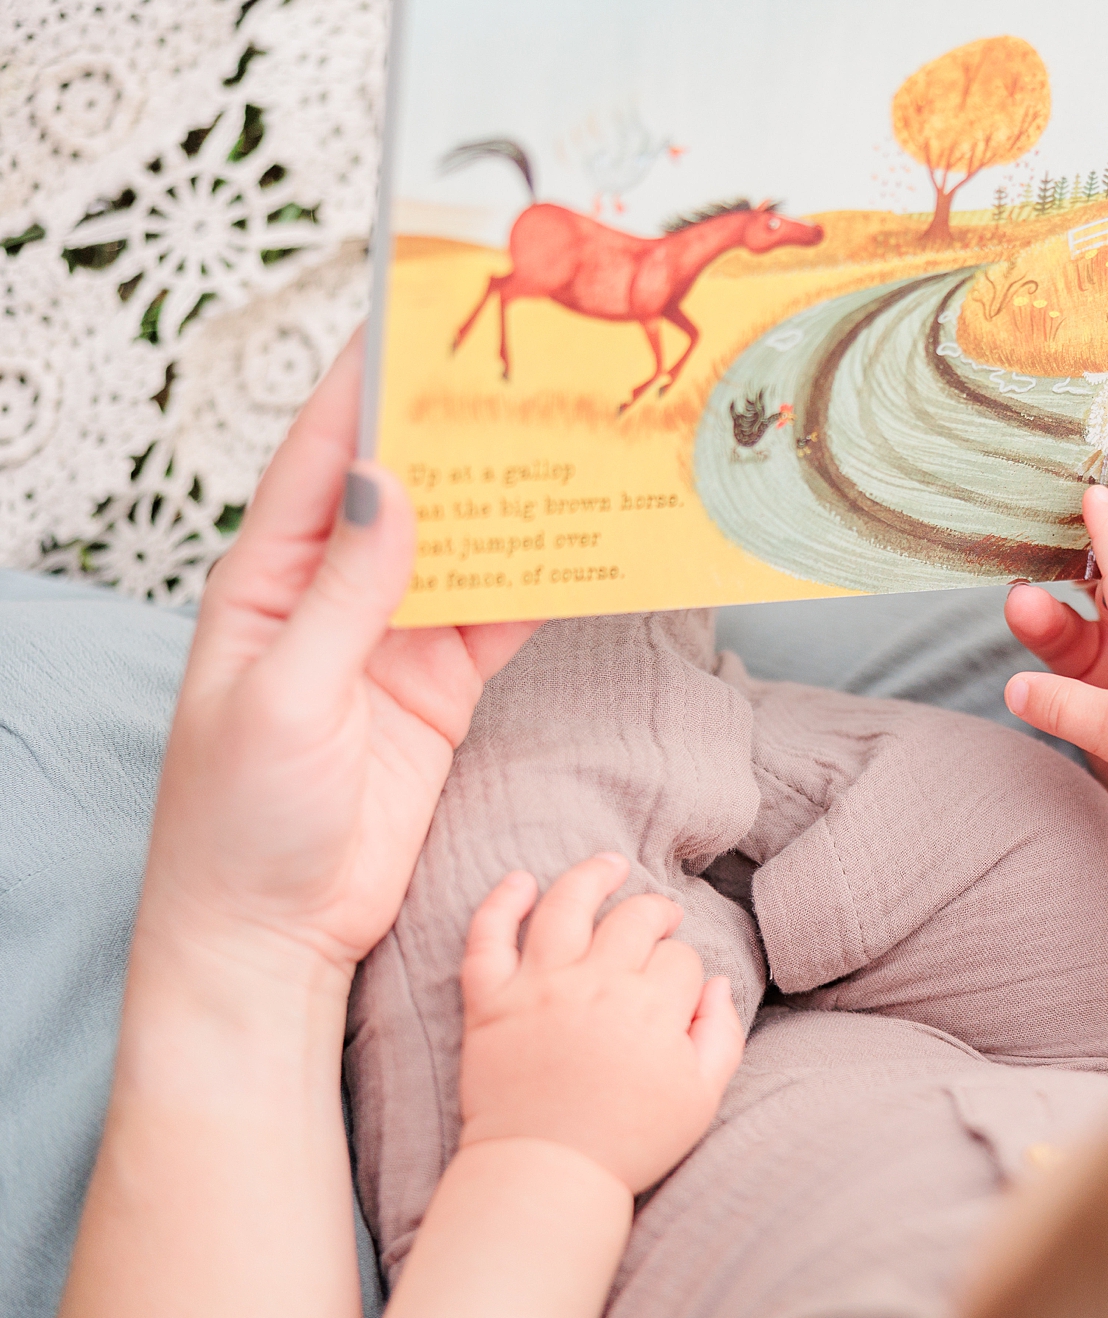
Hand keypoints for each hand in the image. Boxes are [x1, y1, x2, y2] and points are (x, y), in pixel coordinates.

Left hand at [142, 331, 536, 977]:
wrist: (274, 933)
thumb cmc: (240, 820)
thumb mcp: (283, 697)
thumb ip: (346, 593)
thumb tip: (391, 484)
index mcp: (268, 579)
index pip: (324, 458)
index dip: (368, 386)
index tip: (415, 317)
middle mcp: (333, 593)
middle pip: (410, 487)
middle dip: (462, 431)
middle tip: (529, 368)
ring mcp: (393, 638)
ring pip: (469, 544)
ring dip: (517, 500)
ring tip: (578, 439)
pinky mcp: (442, 685)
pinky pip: (504, 615)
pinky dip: (546, 581)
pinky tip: (590, 544)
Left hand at [458, 855, 744, 1194]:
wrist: (547, 1175)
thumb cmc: (630, 1142)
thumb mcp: (703, 1096)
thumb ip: (722, 1033)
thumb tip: (717, 982)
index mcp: (652, 1007)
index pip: (679, 957)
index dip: (683, 968)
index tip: (677, 990)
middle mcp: (597, 984)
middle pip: (633, 919)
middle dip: (656, 912)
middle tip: (662, 917)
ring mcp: (540, 988)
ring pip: (567, 905)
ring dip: (592, 875)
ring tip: (609, 863)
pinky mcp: (490, 1001)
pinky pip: (488, 936)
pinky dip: (501, 902)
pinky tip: (520, 881)